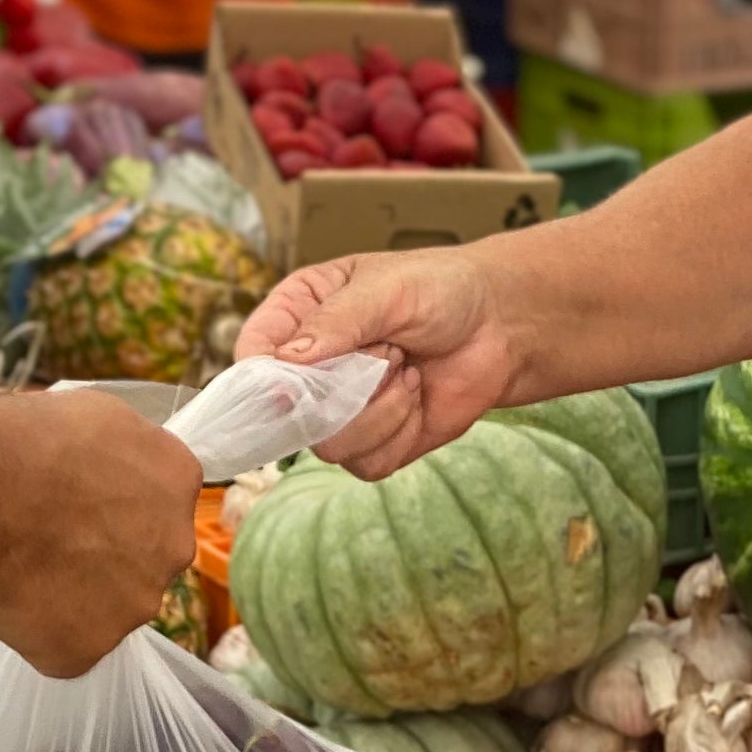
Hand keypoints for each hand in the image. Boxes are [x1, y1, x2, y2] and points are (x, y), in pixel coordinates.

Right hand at [0, 391, 202, 673]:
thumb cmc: (25, 440)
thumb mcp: (92, 414)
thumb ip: (121, 452)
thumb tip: (110, 469)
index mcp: (177, 479)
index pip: (158, 502)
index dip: (111, 504)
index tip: (75, 501)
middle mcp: (172, 548)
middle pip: (141, 563)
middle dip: (101, 556)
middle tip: (47, 538)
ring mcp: (134, 606)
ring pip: (105, 608)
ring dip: (71, 595)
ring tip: (20, 565)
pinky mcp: (89, 649)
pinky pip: (64, 646)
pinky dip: (37, 630)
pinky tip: (8, 596)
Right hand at [235, 247, 519, 475]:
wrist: (499, 326)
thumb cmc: (441, 290)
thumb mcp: (385, 289)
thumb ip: (334, 322)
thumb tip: (286, 361)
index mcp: (298, 316)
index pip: (253, 355)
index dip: (265, 376)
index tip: (295, 378)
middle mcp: (311, 369)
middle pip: (288, 413)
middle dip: (345, 388)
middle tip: (389, 351)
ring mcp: (339, 412)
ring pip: (328, 445)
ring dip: (378, 409)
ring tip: (407, 370)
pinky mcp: (372, 445)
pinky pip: (366, 462)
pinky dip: (398, 432)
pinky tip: (416, 395)